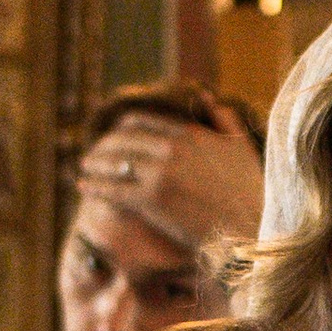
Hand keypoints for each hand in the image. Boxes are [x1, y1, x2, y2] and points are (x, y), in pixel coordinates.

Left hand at [74, 115, 263, 268]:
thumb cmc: (248, 195)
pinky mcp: (150, 200)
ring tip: (84, 170)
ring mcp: (159, 173)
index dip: (120, 130)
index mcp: (188, 133)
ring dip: (93, 164)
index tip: (112, 138)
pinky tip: (83, 188)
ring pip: (113, 162)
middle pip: (121, 140)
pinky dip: (93, 186)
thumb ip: (224, 120)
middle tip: (91, 156)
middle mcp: (171, 147)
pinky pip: (112, 189)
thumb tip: (207, 98)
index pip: (140, 122)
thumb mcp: (241, 148)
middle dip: (102, 147)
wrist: (248, 232)